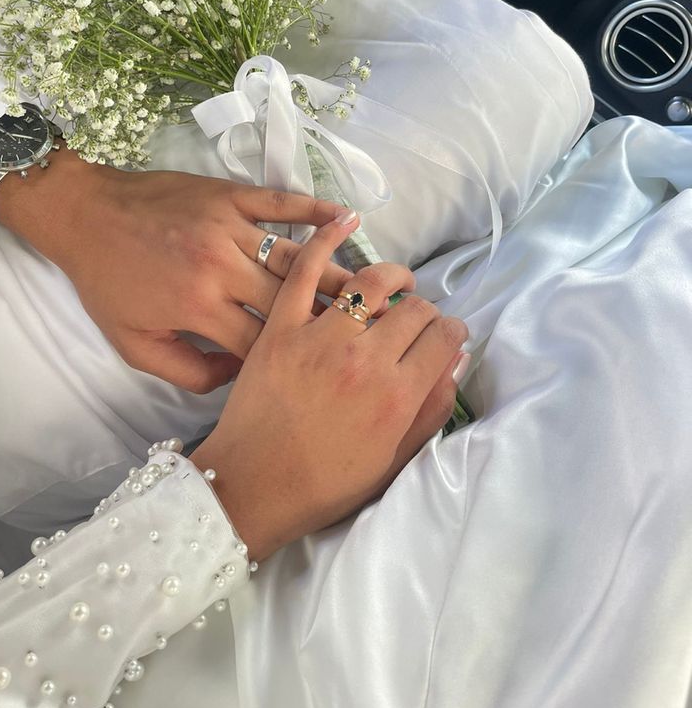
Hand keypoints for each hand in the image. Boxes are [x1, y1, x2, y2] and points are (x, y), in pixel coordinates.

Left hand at [0, 144, 351, 392]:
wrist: (84, 214)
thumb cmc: (109, 283)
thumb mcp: (135, 345)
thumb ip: (189, 372)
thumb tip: (241, 374)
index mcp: (199, 306)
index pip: (264, 342)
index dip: (296, 359)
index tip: (325, 367)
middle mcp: (222, 265)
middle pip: (296, 299)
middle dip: (336, 318)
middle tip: (374, 330)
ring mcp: (230, 225)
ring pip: (299, 254)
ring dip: (339, 272)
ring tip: (377, 287)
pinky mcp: (230, 194)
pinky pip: (282, 202)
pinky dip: (316, 209)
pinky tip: (348, 218)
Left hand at [191, 211, 468, 561]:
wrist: (252, 487)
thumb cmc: (325, 483)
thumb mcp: (392, 460)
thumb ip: (430, 410)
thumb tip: (455, 361)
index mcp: (397, 395)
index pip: (443, 336)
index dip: (450, 330)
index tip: (443, 334)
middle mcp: (366, 359)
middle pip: (414, 307)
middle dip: (423, 308)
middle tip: (413, 318)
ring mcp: (320, 337)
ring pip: (371, 281)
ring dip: (392, 274)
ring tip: (394, 280)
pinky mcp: (280, 325)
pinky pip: (305, 269)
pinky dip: (326, 238)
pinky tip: (345, 219)